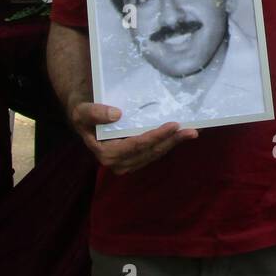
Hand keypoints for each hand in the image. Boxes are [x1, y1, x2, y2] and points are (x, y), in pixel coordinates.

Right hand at [69, 101, 196, 174]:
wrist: (86, 120)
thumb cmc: (84, 115)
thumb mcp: (82, 111)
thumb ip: (95, 113)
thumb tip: (116, 114)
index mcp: (107, 154)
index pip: (137, 145)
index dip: (156, 136)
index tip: (174, 125)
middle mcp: (120, 163)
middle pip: (151, 151)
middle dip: (172, 141)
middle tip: (192, 130)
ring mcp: (129, 163)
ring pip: (156, 153)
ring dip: (174, 143)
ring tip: (193, 131)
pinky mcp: (137, 158)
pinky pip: (156, 151)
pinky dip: (169, 143)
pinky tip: (182, 134)